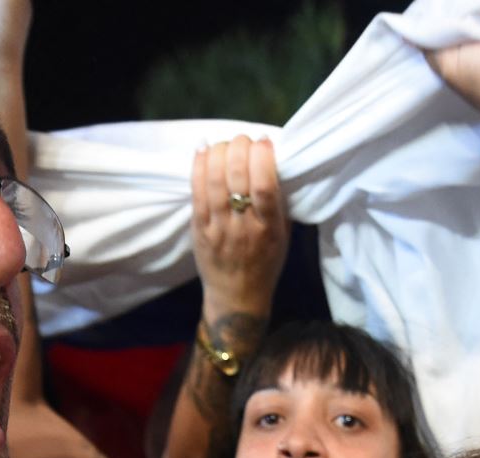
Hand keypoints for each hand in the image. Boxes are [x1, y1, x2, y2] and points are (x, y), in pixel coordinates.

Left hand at [191, 136, 288, 344]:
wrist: (238, 296)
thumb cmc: (266, 261)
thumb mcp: (283, 234)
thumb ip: (279, 203)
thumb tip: (273, 162)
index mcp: (269, 228)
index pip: (263, 185)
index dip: (262, 156)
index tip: (264, 142)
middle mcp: (243, 227)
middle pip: (237, 176)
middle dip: (240, 147)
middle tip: (243, 140)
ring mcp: (218, 228)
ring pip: (214, 180)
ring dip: (219, 152)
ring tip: (225, 143)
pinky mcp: (199, 229)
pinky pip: (196, 191)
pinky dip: (199, 166)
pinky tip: (204, 150)